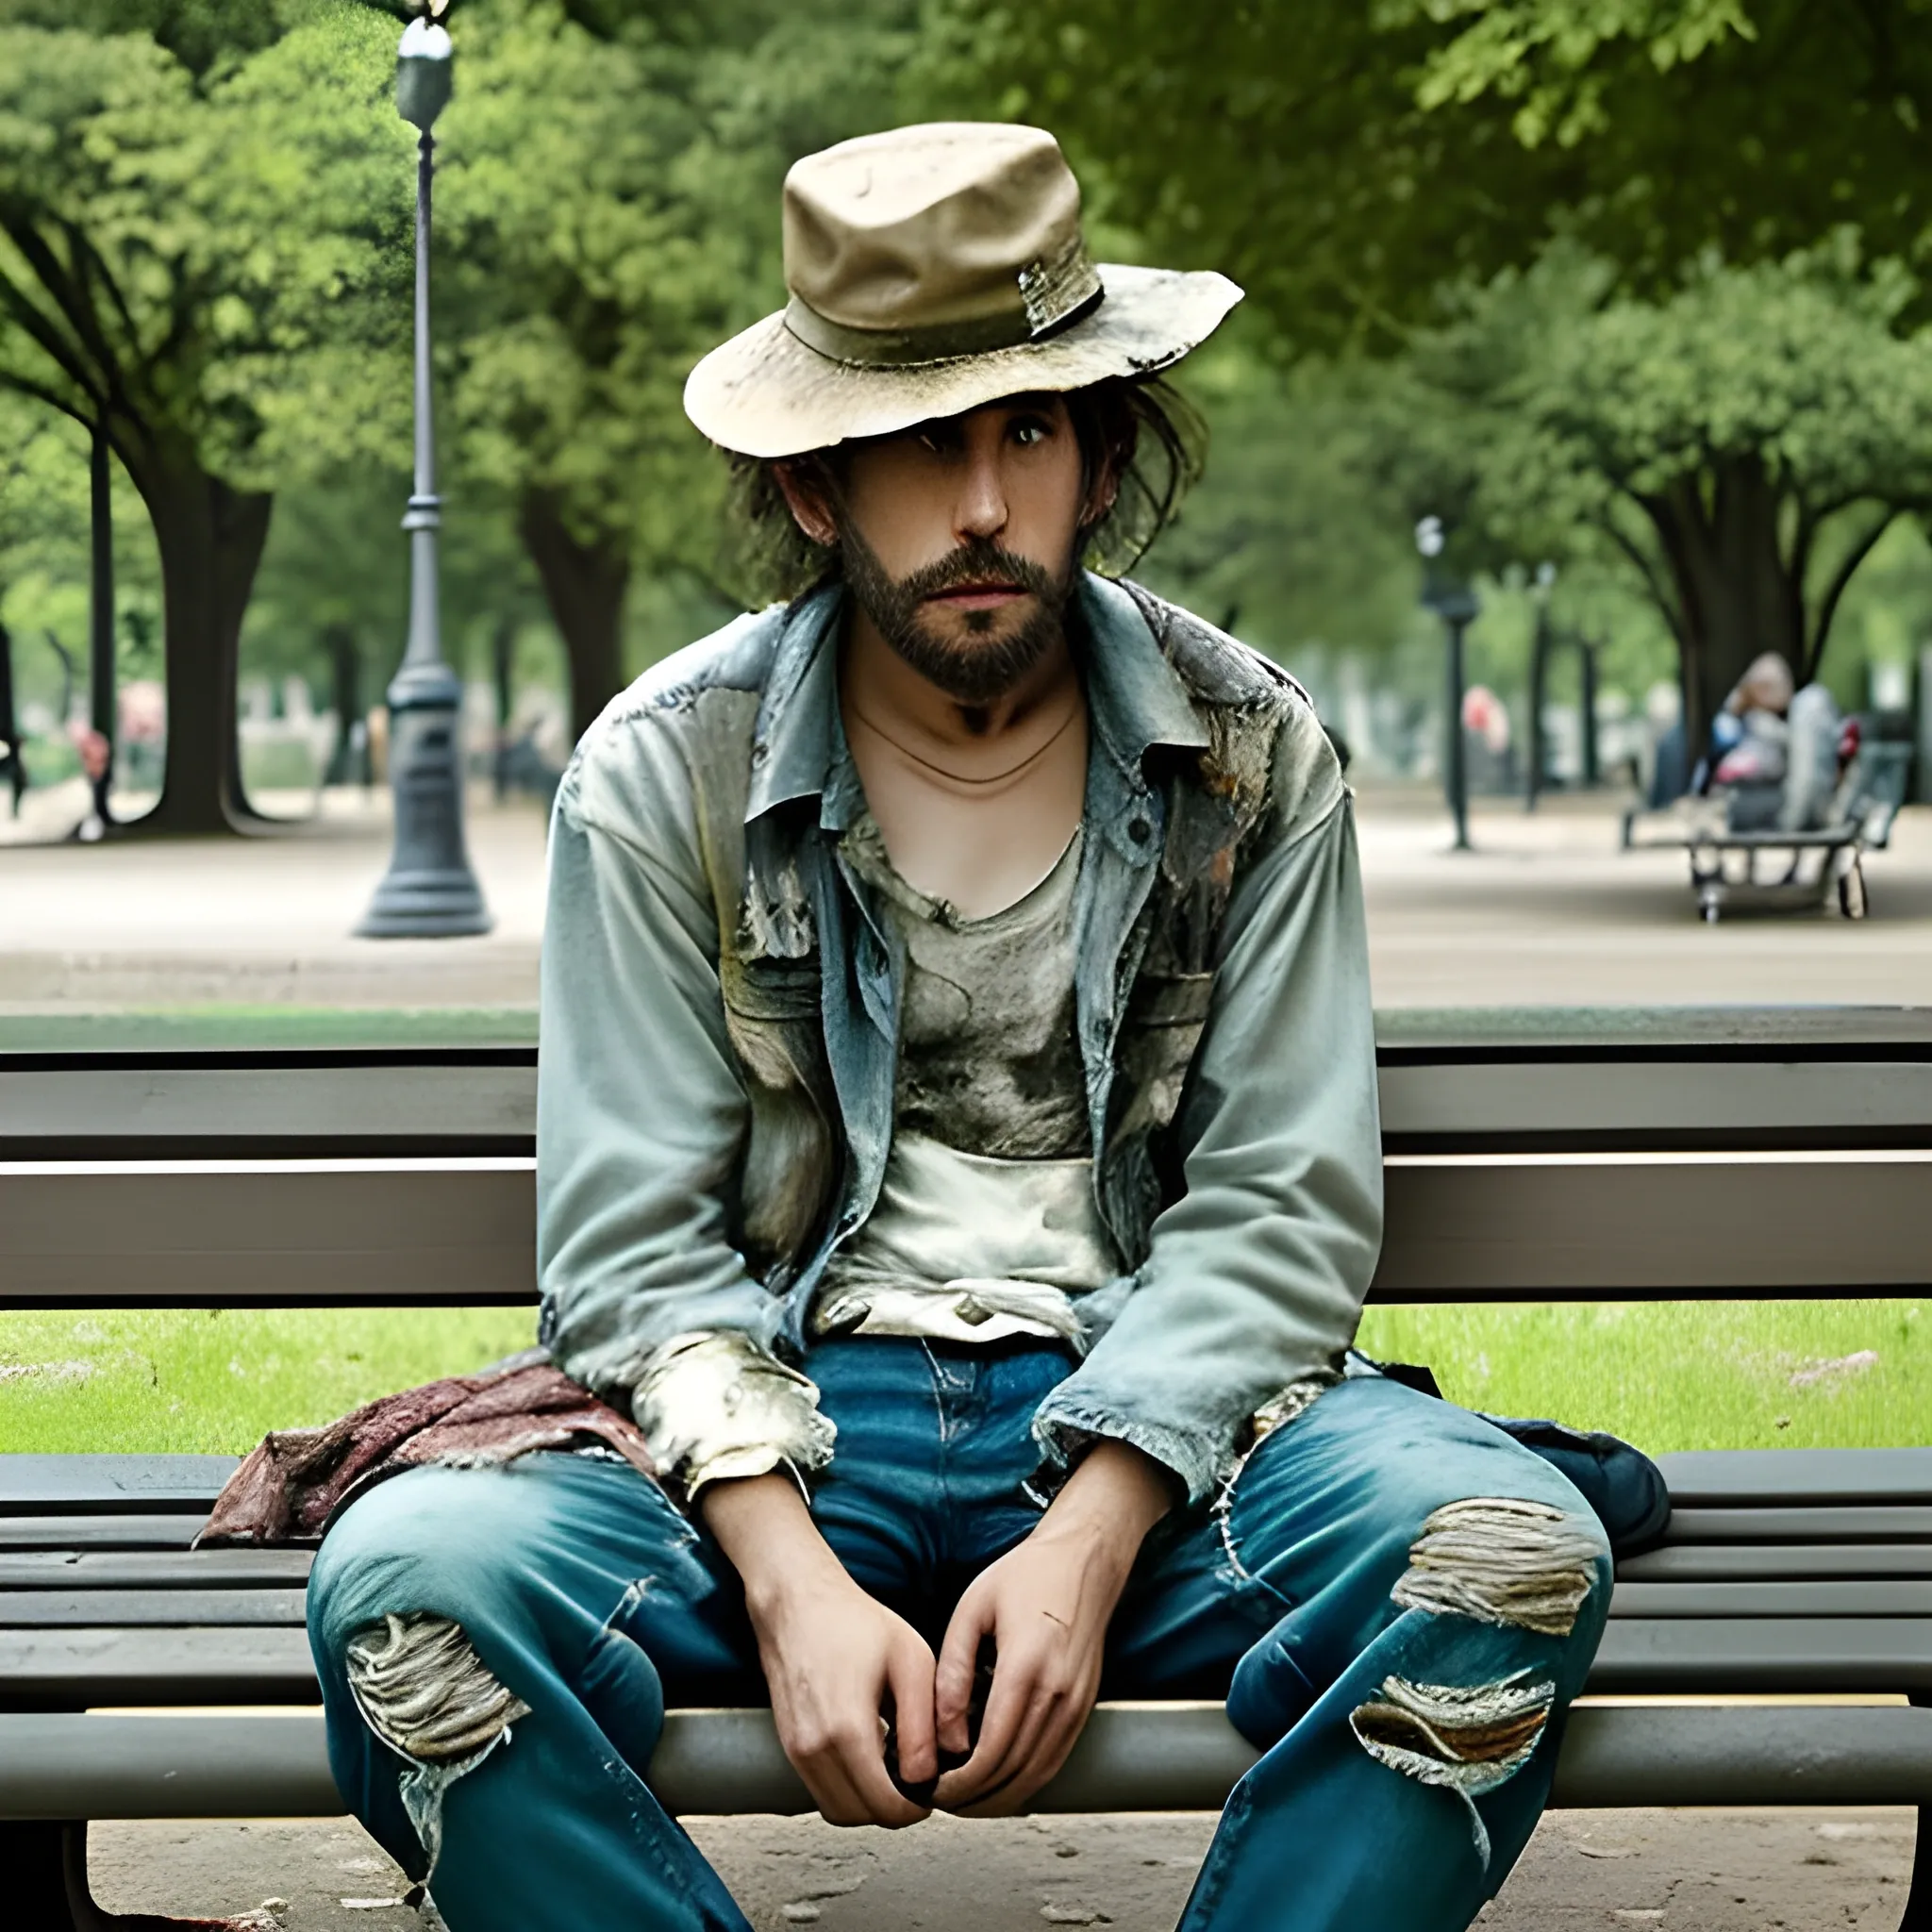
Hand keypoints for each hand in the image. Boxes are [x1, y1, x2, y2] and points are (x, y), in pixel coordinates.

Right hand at [702, 1471, 934, 1827]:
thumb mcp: (910, 1662)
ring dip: (868, 1803)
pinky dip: (847, 1787)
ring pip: (837, 1810)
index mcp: (847, 1730)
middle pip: (860, 1817)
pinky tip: (869, 1756)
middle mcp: (813, 1749)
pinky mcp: (788, 1745)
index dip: (917, 1808)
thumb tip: (930, 1774)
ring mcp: (795, 1750)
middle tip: (918, 1784)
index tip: (933, 1791)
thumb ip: (924, 1724)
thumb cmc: (852, 1622)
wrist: (797, 1601)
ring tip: (895, 1770)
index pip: (885, 1807)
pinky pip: (821, 1790)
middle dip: (894, 1810)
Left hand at [933, 1441, 1173, 1815]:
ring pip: (1037, 1776)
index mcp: (1026, 1666)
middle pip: (1014, 1773)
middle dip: (974, 1798)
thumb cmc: (1027, 1576)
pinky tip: (998, 1781)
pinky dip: (1025, 1781)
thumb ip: (953, 1675)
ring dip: (999, 1798)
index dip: (960, 1782)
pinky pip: (1055, 1761)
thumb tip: (946, 1736)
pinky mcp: (1084, 1707)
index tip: (933, 1788)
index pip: (992, 1750)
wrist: (1083, 1561)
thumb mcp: (972, 1612)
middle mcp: (1058, 1692)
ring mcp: (1076, 1704)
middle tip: (940, 1801)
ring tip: (963, 1799)